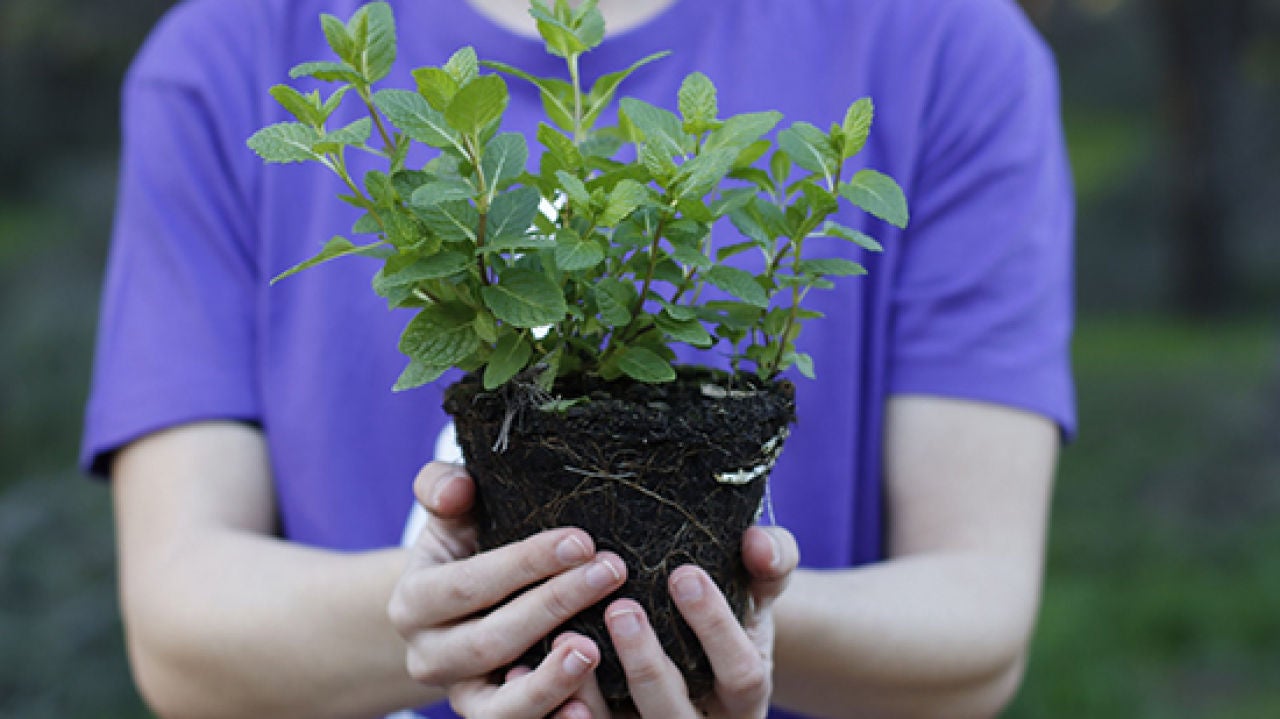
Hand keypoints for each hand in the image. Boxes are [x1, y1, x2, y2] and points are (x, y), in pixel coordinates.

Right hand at [388, 462, 627, 717]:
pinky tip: (588, 708)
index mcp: (413, 602)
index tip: (583, 541)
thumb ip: (444, 488)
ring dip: (549, 681)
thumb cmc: (468, 549)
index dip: (526, 563)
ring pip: (497, 707)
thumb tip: (458, 487)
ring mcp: (461, 696)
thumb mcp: (452, 516)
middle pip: (491, 640)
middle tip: (612, 573)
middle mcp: (428, 657)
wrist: (464, 611)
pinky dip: (552, 718)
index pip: (470, 583)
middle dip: (555, 605)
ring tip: (593, 650)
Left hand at [524, 526, 801, 718]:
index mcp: (747, 694)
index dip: (715, 626)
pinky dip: (559, 711)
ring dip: (593, 694)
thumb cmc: (728, 608)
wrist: (698, 647)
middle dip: (648, 663)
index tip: (683, 573)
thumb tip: (758, 543)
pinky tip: (525, 672)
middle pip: (678, 715)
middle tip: (620, 609)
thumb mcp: (756, 588)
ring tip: (566, 640)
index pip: (742, 671)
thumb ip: (770, 562)